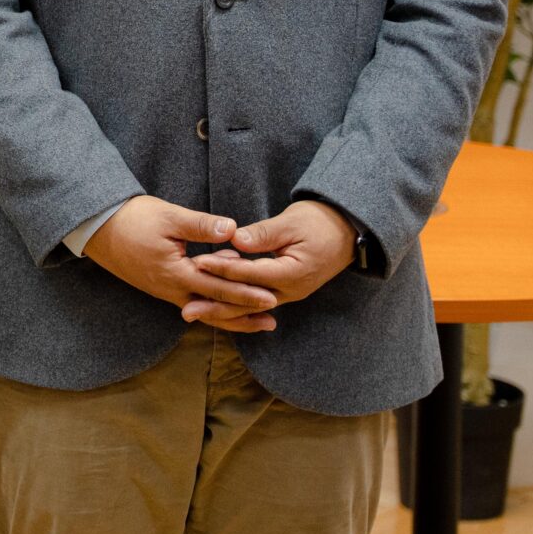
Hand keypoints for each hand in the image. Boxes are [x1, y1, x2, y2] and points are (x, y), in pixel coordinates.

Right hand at [84, 196, 279, 333]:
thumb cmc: (132, 219)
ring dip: (229, 316)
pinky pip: (192, 302)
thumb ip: (201, 226)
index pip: (218, 287)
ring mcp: (165, 291)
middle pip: (214, 308)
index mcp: (176, 273)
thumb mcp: (168, 216)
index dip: (246, 293)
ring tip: (255, 322)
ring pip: (203, 309)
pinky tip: (222, 306)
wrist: (98, 228)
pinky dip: (211, 306)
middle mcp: (172, 289)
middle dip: (244, 315)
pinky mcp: (161, 287)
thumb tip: (233, 228)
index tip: (271, 298)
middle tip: (272, 321)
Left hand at [188, 200, 356, 322]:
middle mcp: (290, 291)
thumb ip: (263, 234)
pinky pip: (255, 302)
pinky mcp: (283, 291)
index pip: (250, 274)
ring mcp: (287, 294)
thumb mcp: (291, 222)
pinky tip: (213, 305)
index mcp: (292, 274)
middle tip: (187, 308)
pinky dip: (234, 304)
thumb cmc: (319, 222)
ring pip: (249, 306)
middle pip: (246, 301)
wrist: (346, 231)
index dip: (222, 269)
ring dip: (221, 309)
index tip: (196, 265)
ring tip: (193, 311)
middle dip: (216, 304)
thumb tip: (235, 239)